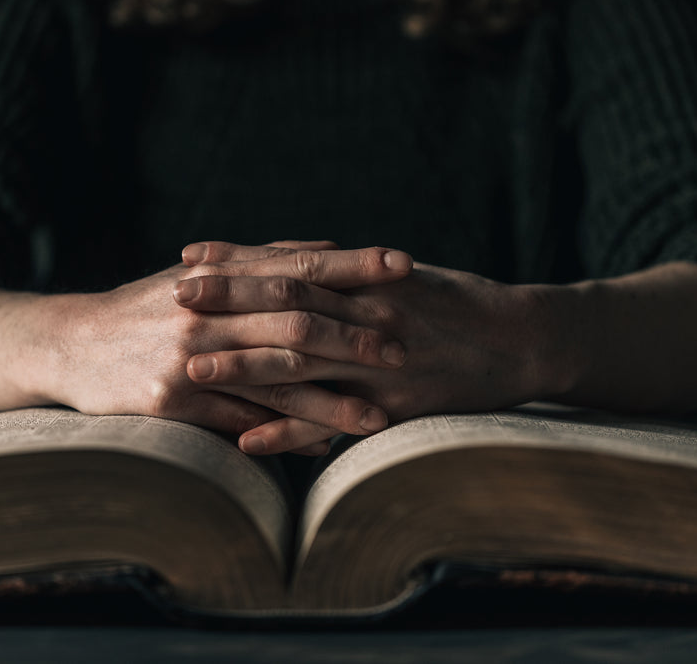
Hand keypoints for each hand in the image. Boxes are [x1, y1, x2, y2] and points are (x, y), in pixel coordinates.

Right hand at [39, 246, 413, 450]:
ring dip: (330, 400)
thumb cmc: (146, 307)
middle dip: (353, 335)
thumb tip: (327, 249)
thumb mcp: (198, 273)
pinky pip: (239, 421)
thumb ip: (261, 261)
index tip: (403, 265)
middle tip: (402, 348)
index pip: (297, 264)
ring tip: (378, 417)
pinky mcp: (172, 400)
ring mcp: (188, 356)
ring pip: (274, 379)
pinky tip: (318, 446)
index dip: (353, 264)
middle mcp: (207, 310)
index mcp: (218, 273)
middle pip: (294, 320)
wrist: (71, 343)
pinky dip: (282, 434)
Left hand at [177, 243, 557, 451]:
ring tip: (190, 369)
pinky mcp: (395, 406)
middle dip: (228, 303)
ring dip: (243, 367)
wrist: (523, 339)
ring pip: (302, 363)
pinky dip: (288, 432)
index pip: (289, 266)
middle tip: (173, 299)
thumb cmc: (459, 304)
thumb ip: (351, 274)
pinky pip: (332, 422)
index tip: (190, 256)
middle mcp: (368, 315)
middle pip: (286, 306)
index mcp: (367, 281)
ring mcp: (380, 362)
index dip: (238, 261)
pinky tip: (247, 441)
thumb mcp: (403, 277)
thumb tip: (302, 262)